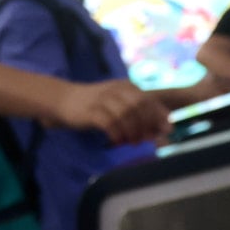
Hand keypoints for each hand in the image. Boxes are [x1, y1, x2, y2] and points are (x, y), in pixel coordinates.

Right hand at [54, 80, 170, 144]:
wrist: (63, 100)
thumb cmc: (95, 105)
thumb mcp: (118, 103)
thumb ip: (140, 113)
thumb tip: (164, 128)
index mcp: (125, 86)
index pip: (148, 100)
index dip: (159, 116)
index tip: (165, 130)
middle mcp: (115, 90)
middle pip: (138, 106)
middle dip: (146, 125)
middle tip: (146, 139)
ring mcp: (102, 100)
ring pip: (125, 115)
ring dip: (132, 131)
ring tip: (132, 142)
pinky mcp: (90, 111)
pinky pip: (109, 123)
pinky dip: (117, 134)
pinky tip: (117, 140)